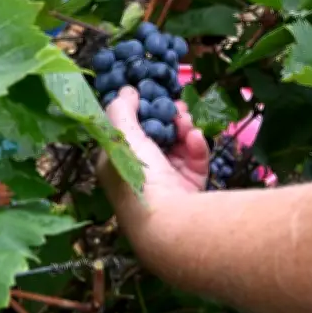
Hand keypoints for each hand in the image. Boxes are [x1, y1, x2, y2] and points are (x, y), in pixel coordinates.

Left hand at [97, 86, 208, 206]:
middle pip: (153, 136)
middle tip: (175, 107)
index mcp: (116, 162)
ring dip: (182, 128)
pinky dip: (195, 146)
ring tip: (186, 120)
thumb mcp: (122, 137)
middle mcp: (139, 172)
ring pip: (176, 144)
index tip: (149, 94)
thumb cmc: (138, 177)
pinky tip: (194, 138)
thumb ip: (122, 110)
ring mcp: (165, 181)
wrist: (170, 222)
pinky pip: (193, 159)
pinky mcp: (189, 186)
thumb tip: (126, 91)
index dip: (137, 111)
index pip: (124, 130)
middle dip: (165, 117)